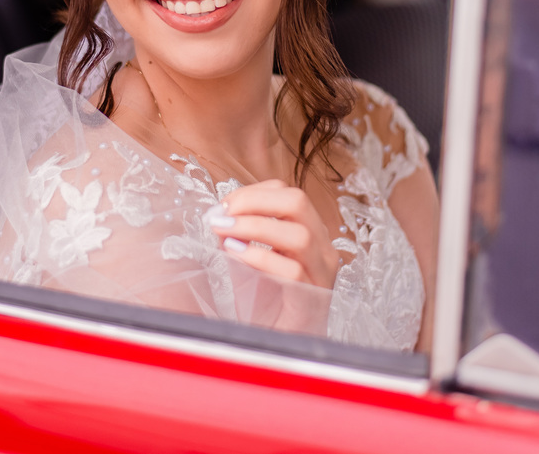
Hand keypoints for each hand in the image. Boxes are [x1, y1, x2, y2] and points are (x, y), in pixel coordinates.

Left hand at [205, 180, 339, 289]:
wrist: (280, 346)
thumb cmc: (267, 302)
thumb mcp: (248, 260)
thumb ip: (236, 236)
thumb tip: (216, 215)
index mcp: (310, 233)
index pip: (288, 194)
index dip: (253, 192)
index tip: (223, 204)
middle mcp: (322, 249)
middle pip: (299, 203)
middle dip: (254, 201)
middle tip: (222, 213)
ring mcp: (321, 275)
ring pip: (299, 236)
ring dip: (254, 227)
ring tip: (223, 232)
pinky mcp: (312, 301)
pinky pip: (292, 272)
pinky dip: (259, 258)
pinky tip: (234, 254)